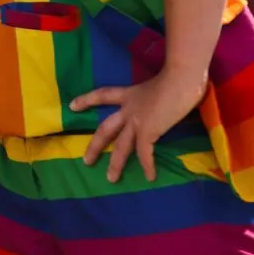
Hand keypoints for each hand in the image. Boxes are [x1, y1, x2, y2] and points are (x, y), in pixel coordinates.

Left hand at [72, 70, 207, 182]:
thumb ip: (156, 95)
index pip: (103, 95)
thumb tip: (165, 102)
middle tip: (86, 161)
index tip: (72, 106)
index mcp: (130, 94)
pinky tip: (150, 177)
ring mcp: (137, 120)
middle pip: (105, 128)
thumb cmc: (177, 76)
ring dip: (116, 164)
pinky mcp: (148, 131)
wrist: (181, 77)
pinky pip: (145, 153)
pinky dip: (147, 166)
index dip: (87, 100)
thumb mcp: (159, 84)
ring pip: (121, 146)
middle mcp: (129, 108)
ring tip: (111, 178)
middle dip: (95, 146)